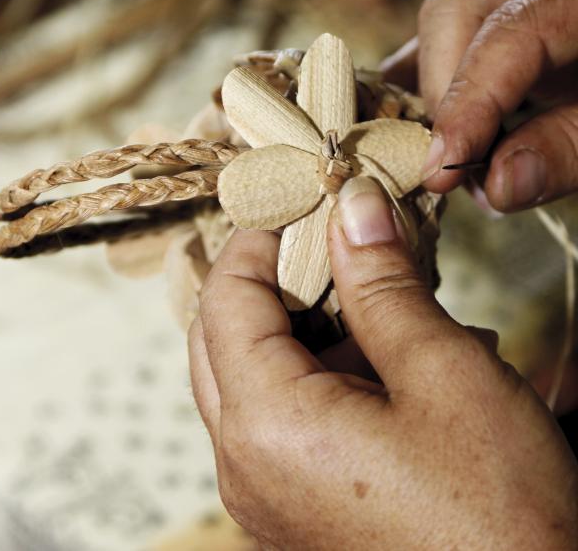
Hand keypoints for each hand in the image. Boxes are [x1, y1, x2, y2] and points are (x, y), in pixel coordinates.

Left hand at [189, 179, 577, 549]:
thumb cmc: (498, 515)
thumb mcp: (443, 375)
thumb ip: (383, 285)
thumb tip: (352, 210)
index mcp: (267, 427)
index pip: (224, 299)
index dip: (259, 240)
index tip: (302, 205)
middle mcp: (247, 467)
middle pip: (222, 338)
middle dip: (271, 280)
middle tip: (332, 246)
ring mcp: (266, 496)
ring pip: (252, 378)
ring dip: (303, 327)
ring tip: (380, 303)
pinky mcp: (295, 511)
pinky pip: (281, 421)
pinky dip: (319, 375)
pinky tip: (390, 362)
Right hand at [382, 0, 577, 210]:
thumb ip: (573, 149)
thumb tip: (495, 187)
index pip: (510, 32)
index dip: (469, 104)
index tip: (442, 171)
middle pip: (459, 12)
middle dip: (448, 98)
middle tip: (464, 171)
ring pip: (449, 20)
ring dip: (441, 93)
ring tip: (464, 154)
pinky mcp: (518, 1)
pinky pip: (457, 31)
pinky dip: (441, 77)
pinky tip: (437, 121)